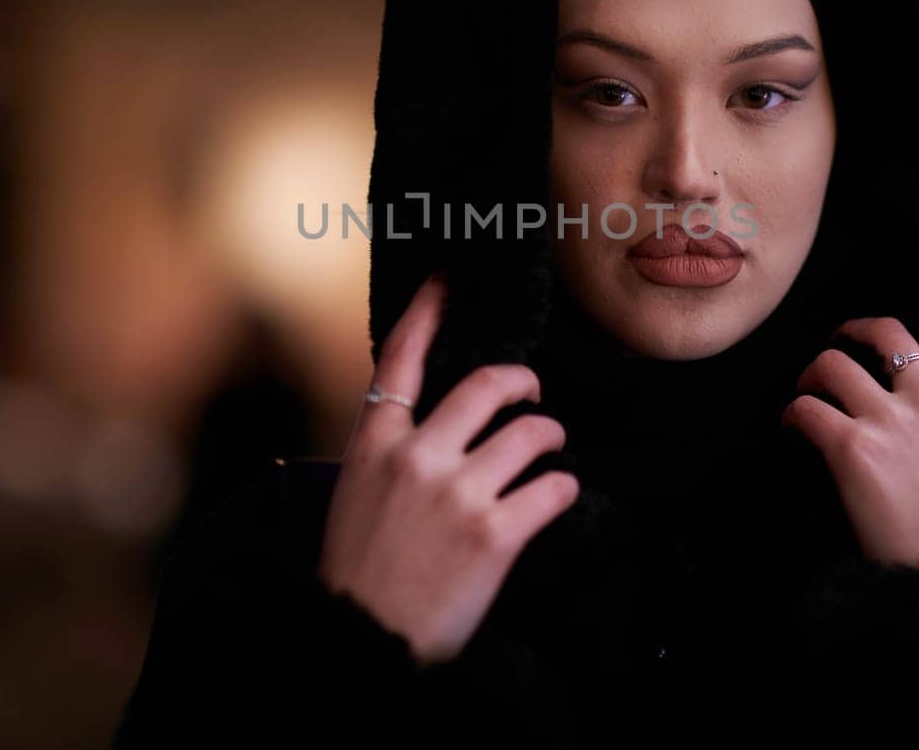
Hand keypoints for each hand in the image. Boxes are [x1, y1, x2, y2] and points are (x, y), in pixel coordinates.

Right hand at [317, 270, 580, 665]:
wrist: (360, 639)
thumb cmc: (358, 570)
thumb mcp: (355, 493)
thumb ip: (391, 450)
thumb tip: (435, 417)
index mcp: (374, 444)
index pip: (402, 359)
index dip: (428, 311)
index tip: (449, 279)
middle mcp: (416, 458)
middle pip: (486, 385)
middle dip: (522, 381)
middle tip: (531, 392)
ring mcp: (457, 495)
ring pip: (532, 434)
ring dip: (550, 438)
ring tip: (549, 451)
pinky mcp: (494, 536)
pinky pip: (553, 489)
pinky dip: (563, 489)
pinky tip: (558, 495)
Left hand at [781, 266, 918, 567]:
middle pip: (886, 332)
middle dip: (854, 329)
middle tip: (838, 340)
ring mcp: (892, 420)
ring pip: (833, 364)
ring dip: (812, 373)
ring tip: (806, 391)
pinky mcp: (852, 447)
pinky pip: (806, 408)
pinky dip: (791, 414)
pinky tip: (790, 428)